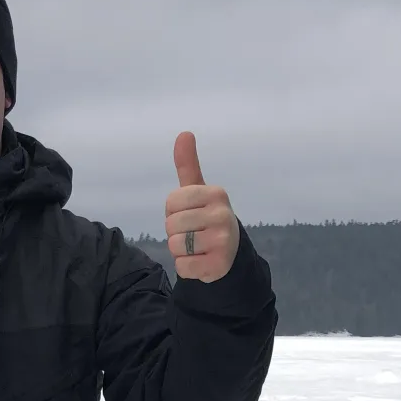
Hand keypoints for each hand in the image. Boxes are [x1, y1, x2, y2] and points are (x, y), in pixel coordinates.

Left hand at [165, 133, 239, 282]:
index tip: (189, 214)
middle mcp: (223, 215)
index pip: (171, 201)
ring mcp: (223, 241)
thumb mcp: (198, 191)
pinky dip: (186, 267)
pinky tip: (200, 261)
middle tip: (194, 233)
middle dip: (176, 232)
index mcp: (216, 193)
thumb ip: (188, 165)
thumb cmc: (207, 217)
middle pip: (171, 225)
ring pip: (175, 246)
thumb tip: (184, 133)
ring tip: (197, 247)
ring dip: (180, 251)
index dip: (173, 211)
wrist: (228, 253)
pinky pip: (182, 267)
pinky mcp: (218, 265)